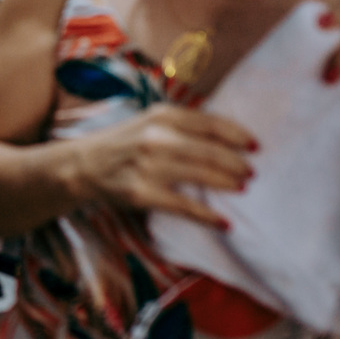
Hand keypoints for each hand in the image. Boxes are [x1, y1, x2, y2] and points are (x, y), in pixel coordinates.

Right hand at [72, 102, 256, 228]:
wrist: (83, 165)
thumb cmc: (125, 143)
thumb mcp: (150, 121)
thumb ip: (184, 124)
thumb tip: (230, 138)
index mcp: (161, 115)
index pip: (210, 123)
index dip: (238, 135)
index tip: (256, 147)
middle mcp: (156, 137)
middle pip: (211, 151)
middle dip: (238, 164)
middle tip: (252, 173)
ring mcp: (149, 166)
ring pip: (202, 176)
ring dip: (229, 184)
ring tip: (242, 189)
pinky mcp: (142, 193)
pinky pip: (185, 207)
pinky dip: (209, 216)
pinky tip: (225, 223)